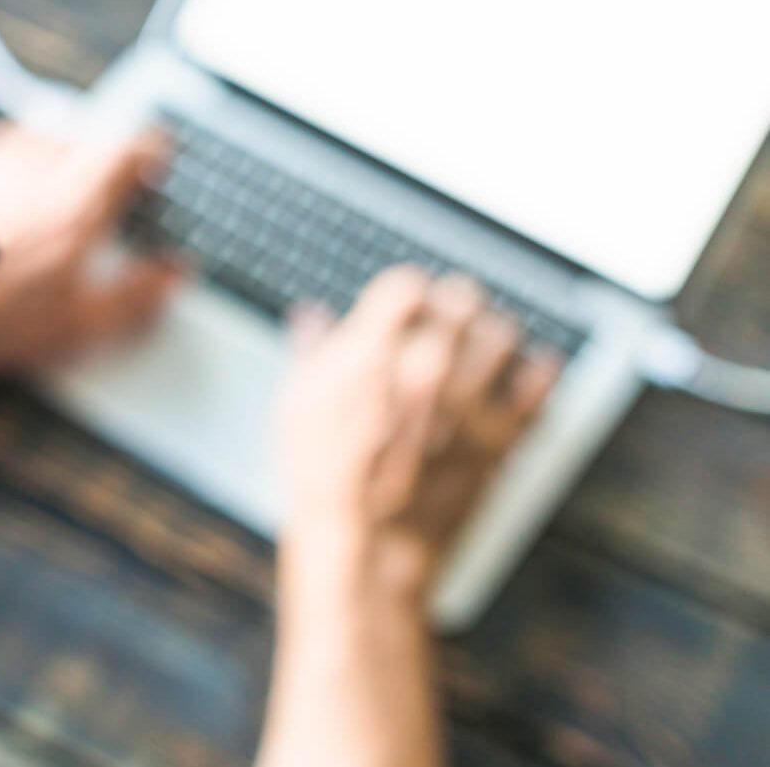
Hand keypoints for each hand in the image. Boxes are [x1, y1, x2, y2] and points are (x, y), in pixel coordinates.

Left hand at [0, 122, 183, 381]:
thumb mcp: (78, 323)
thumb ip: (134, 296)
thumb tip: (176, 275)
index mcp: (80, 202)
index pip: (131, 149)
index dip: (153, 150)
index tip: (163, 158)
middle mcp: (42, 168)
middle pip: (92, 134)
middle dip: (111, 153)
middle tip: (121, 178)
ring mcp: (0, 161)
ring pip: (50, 134)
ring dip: (68, 149)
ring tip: (72, 180)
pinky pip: (9, 143)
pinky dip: (26, 154)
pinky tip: (22, 180)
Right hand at [274, 267, 560, 601]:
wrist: (367, 549)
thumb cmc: (326, 484)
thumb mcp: (298, 409)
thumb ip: (313, 353)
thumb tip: (313, 319)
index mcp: (373, 352)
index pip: (408, 287)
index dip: (408, 295)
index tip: (408, 306)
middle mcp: (426, 368)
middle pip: (461, 301)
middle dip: (454, 307)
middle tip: (453, 314)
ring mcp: (467, 403)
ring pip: (502, 336)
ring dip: (493, 335)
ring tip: (487, 343)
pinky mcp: (498, 438)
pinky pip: (537, 387)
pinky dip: (537, 374)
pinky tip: (533, 370)